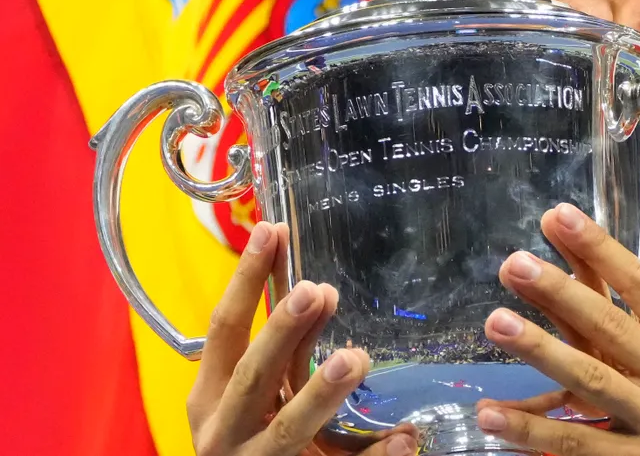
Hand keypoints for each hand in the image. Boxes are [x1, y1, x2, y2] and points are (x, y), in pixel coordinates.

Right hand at [186, 221, 417, 455]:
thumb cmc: (247, 436)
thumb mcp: (254, 392)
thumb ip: (286, 347)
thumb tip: (322, 290)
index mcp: (209, 397)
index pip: (223, 330)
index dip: (246, 281)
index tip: (271, 231)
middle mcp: (225, 430)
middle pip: (253, 376)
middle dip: (282, 333)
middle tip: (315, 290)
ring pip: (290, 428)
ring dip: (320, 392)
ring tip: (353, 358)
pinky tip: (403, 437)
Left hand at [475, 204, 639, 455]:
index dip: (600, 248)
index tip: (559, 216)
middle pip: (610, 327)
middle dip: (559, 293)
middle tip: (514, 265)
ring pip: (590, 381)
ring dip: (539, 351)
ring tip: (496, 323)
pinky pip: (576, 444)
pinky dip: (532, 432)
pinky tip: (492, 414)